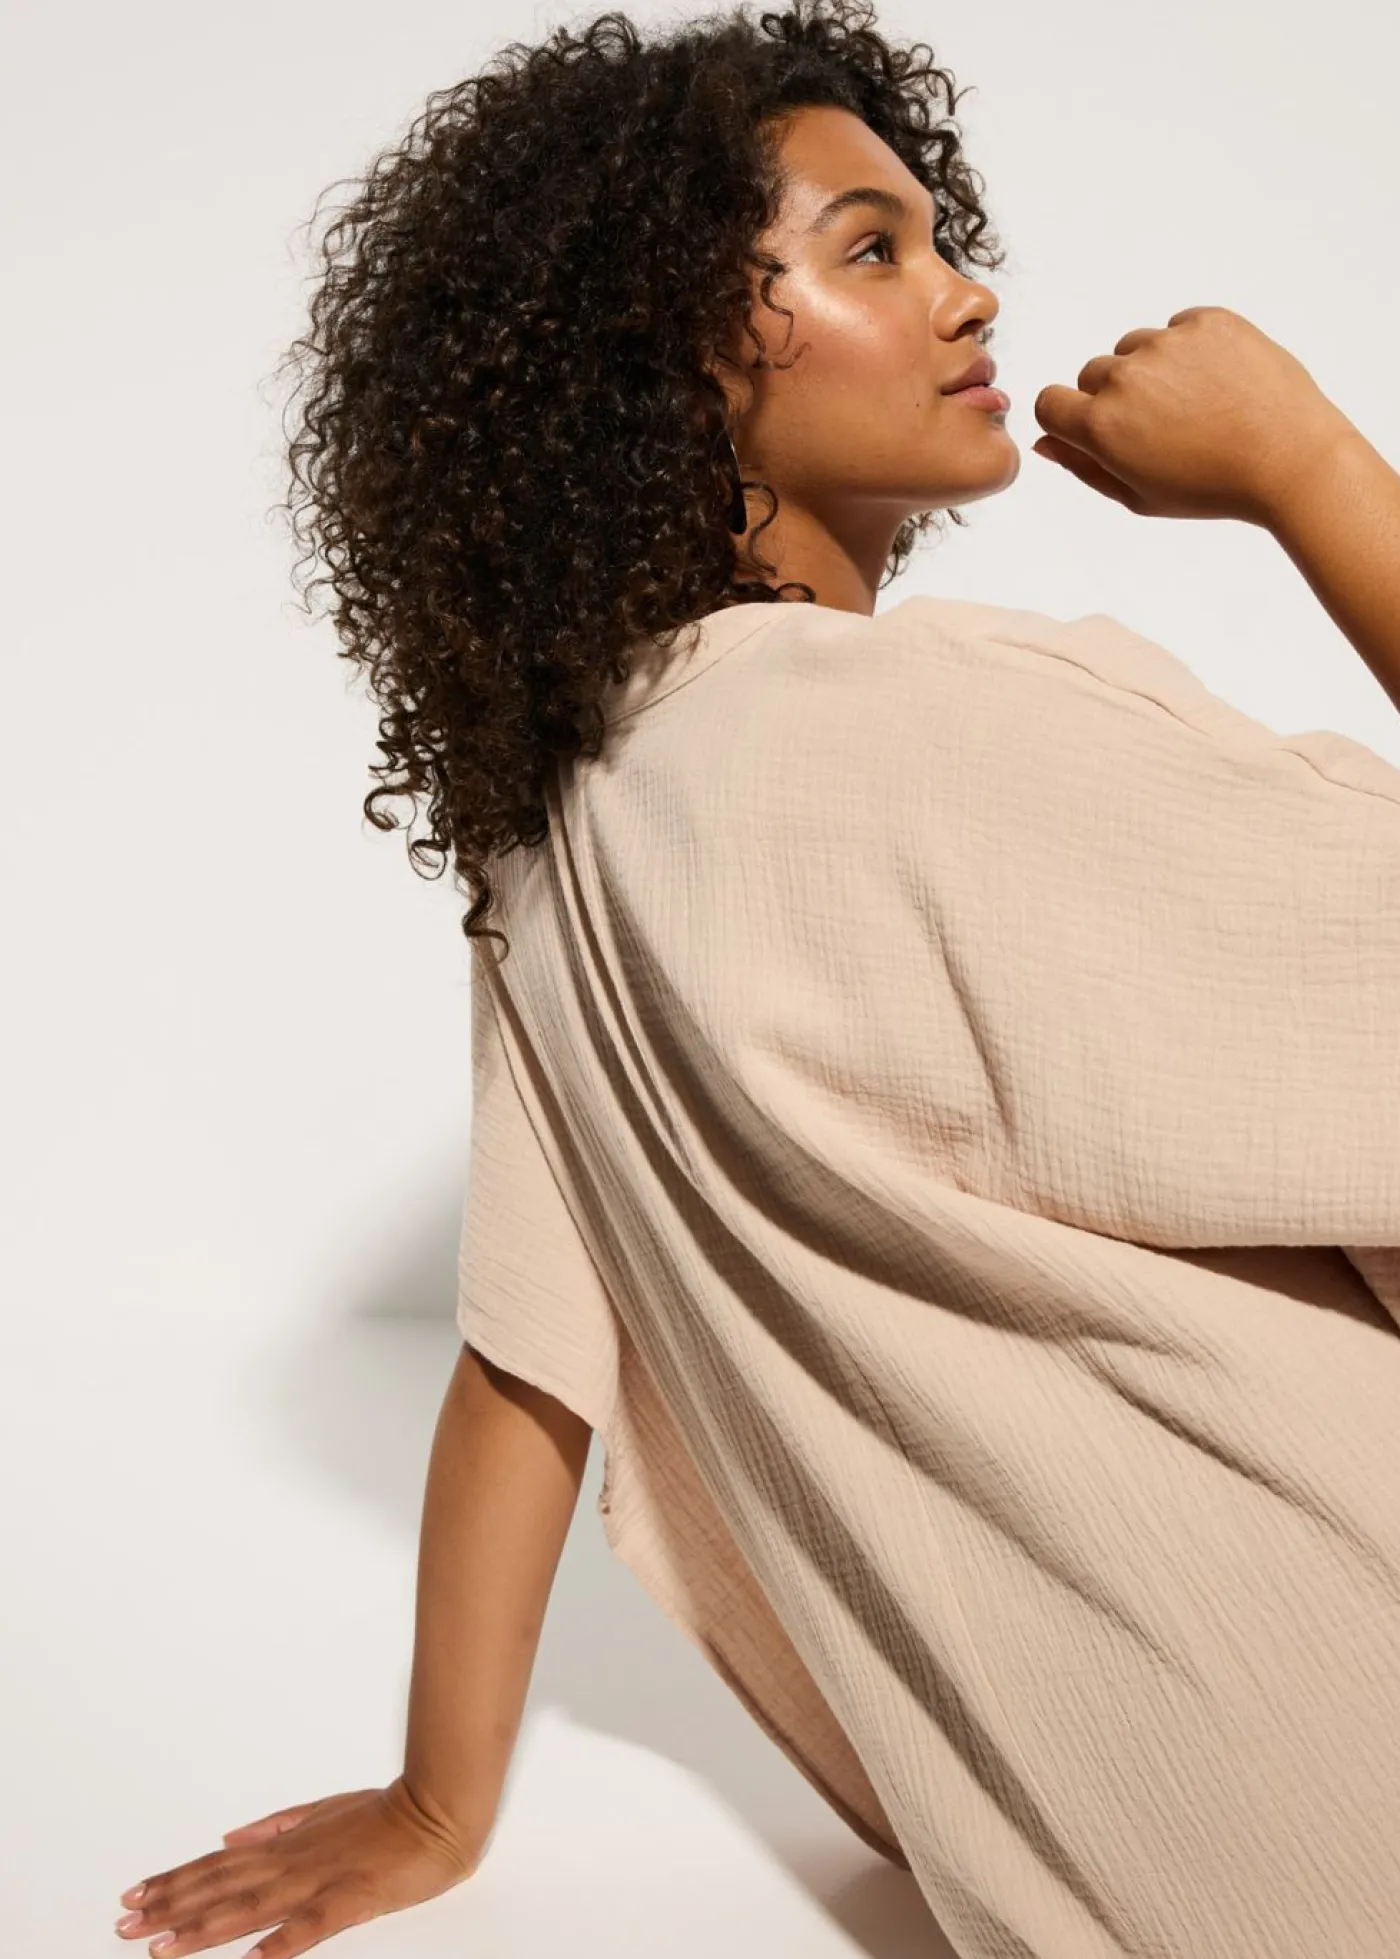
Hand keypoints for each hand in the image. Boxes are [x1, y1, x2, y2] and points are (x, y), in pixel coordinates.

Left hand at [114, 1776, 486, 1958]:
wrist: (436, 1810)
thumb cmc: (385, 1813)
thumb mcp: (323, 1810)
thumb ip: (274, 1826)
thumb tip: (229, 1838)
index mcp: (286, 1844)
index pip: (217, 1865)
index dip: (174, 1880)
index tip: (135, 1895)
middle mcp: (292, 1862)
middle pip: (220, 1887)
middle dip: (169, 1907)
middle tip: (123, 1926)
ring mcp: (319, 1880)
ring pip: (250, 1908)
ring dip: (202, 1928)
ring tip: (161, 1948)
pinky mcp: (351, 1899)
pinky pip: (310, 1926)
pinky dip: (279, 1944)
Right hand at [1030, 305, 1353, 525]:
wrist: (1289, 458)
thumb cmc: (1213, 488)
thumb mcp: (1139, 495)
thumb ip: (1084, 467)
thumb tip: (1047, 442)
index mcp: (1102, 425)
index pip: (1050, 403)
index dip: (1069, 419)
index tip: (1099, 430)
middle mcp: (1126, 377)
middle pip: (1092, 374)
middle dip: (1113, 396)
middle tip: (1159, 425)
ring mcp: (1167, 343)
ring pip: (1134, 347)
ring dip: (1150, 369)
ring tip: (1193, 402)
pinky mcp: (1206, 320)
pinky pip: (1178, 327)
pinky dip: (1189, 349)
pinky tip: (1216, 382)